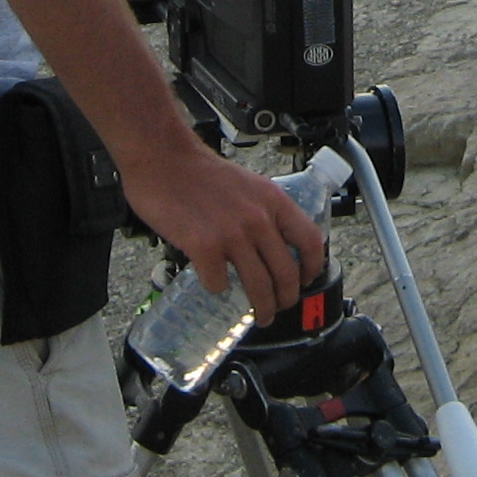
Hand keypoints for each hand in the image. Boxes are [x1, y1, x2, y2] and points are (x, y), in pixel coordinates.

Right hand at [123, 148, 324, 315]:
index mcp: (273, 201)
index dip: (312, 268)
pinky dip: (219, 290)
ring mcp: (232, 234)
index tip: (305, 281)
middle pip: (286, 273)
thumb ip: (263, 211)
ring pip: (259, 287)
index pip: (310, 241)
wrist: (164, 159)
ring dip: (262, 309)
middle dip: (286, 299)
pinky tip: (216, 287)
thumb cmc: (200, 172)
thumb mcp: (249, 185)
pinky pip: (219, 283)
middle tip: (279, 308)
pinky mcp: (204, 246)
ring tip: (259, 316)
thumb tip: (272, 244)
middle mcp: (258, 219)